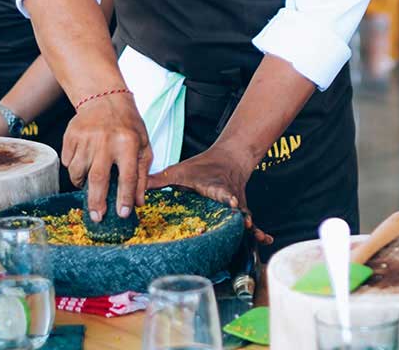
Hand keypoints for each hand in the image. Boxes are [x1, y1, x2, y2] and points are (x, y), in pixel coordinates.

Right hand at [62, 93, 150, 222]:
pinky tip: (83, 160)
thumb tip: (138, 202)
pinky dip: (74, 168)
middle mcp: (106, 141)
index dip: (125, 197)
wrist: (104, 98)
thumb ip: (142, 174)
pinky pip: (68, 162)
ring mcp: (86, 138)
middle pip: (98, 178)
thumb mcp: (143, 145)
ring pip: (78, 172)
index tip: (122, 214)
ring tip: (89, 181)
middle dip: (96, 201)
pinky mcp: (70, 136)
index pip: (127, 176)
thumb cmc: (127, 125)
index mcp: (128, 143)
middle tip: (97, 217)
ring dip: (82, 183)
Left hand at [147, 142, 272, 245]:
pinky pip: (250, 222)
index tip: (232, 201)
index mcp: (214, 186)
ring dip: (251, 226)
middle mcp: (228, 196)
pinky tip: (266, 240)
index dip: (226, 197)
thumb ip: (157, 180)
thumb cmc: (202, 167)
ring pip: (245, 216)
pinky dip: (258, 231)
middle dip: (239, 217)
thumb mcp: (179, 170)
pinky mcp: (240, 212)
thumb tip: (132, 188)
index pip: (220, 191)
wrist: (230, 158)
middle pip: (234, 209)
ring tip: (260, 237)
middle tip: (245, 224)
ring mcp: (237, 205)